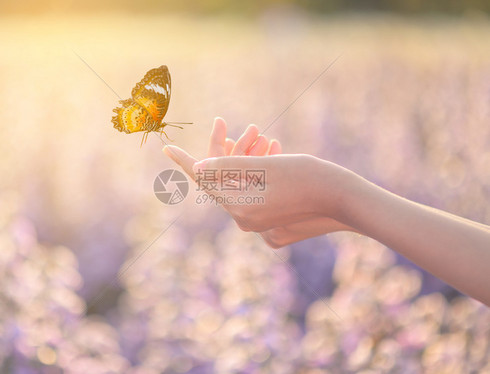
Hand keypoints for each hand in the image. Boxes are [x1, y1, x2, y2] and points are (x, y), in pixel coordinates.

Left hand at [163, 118, 356, 247]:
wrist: (346, 199)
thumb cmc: (307, 176)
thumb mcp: (263, 167)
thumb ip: (226, 168)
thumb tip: (198, 169)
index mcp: (239, 208)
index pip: (204, 181)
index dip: (185, 162)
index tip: (166, 149)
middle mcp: (245, 220)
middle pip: (225, 182)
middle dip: (233, 152)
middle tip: (245, 129)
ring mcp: (259, 224)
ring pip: (242, 186)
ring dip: (249, 160)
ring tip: (265, 137)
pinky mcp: (273, 224)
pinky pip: (256, 195)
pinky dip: (259, 174)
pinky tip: (273, 154)